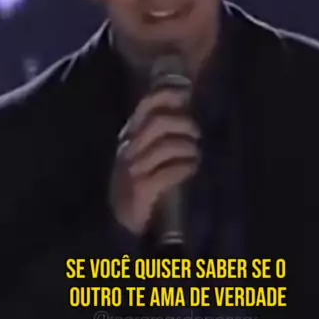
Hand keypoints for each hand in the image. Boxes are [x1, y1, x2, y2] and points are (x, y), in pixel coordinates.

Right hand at [108, 86, 200, 235]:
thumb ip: (159, 134)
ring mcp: (133, 169)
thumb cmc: (140, 182)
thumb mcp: (144, 154)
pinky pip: (169, 172)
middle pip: (159, 123)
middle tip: (196, 134)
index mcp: (130, 135)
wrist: (123, 222)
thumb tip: (186, 110)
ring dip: (187, 149)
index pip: (145, 106)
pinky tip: (191, 169)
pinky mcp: (142, 188)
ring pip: (166, 146)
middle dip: (184, 124)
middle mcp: (129, 148)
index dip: (166, 96)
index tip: (184, 96)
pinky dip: (185, 168)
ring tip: (195, 155)